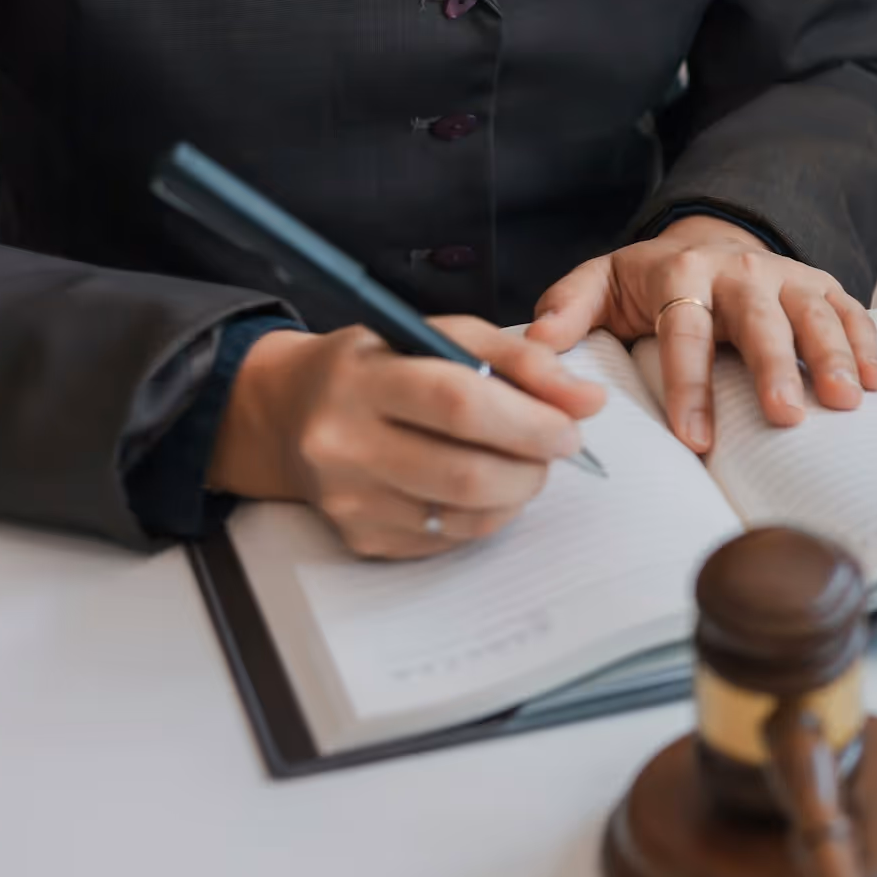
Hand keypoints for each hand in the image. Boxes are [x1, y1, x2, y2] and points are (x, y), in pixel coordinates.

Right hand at [208, 319, 605, 559]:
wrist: (289, 412)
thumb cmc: (381, 365)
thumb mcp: (444, 335)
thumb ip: (521, 359)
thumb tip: (587, 401)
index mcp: (363, 379)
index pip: (460, 405)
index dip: (530, 422)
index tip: (571, 427)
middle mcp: (345, 443)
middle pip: (467, 474)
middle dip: (532, 465)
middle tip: (556, 448)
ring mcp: (349, 500)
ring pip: (466, 517)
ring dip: (517, 493)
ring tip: (520, 463)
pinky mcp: (360, 538)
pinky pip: (449, 540)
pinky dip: (485, 515)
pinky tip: (480, 486)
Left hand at [527, 215, 876, 450]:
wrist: (705, 243)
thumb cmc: (648, 283)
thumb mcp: (598, 286)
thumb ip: (566, 310)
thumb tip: (535, 343)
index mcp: (680, 274)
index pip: (684, 331)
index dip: (689, 387)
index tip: (695, 441)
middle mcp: (739, 270)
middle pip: (760, 321)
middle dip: (775, 369)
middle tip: (786, 418)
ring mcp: (786, 276)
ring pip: (814, 313)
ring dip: (833, 357)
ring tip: (847, 401)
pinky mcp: (819, 286)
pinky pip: (850, 311)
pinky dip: (867, 343)